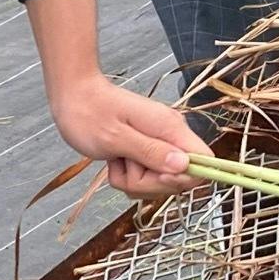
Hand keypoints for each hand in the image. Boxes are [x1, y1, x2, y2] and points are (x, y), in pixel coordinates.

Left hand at [48, 73, 206, 198]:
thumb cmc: (89, 113)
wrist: (74, 96)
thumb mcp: (117, 137)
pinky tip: (114, 161)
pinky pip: (144, 180)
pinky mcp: (147, 152)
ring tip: (116, 159)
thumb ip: (151, 152)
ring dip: (134, 180)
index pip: (204, 159)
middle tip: (126, 164)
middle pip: (180, 178)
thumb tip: (185, 165)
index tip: (156, 175)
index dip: (185, 177)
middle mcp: (170, 136)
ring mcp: (159, 144)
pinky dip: (126, 177)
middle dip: (150, 183)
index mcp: (170, 128)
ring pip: (159, 183)